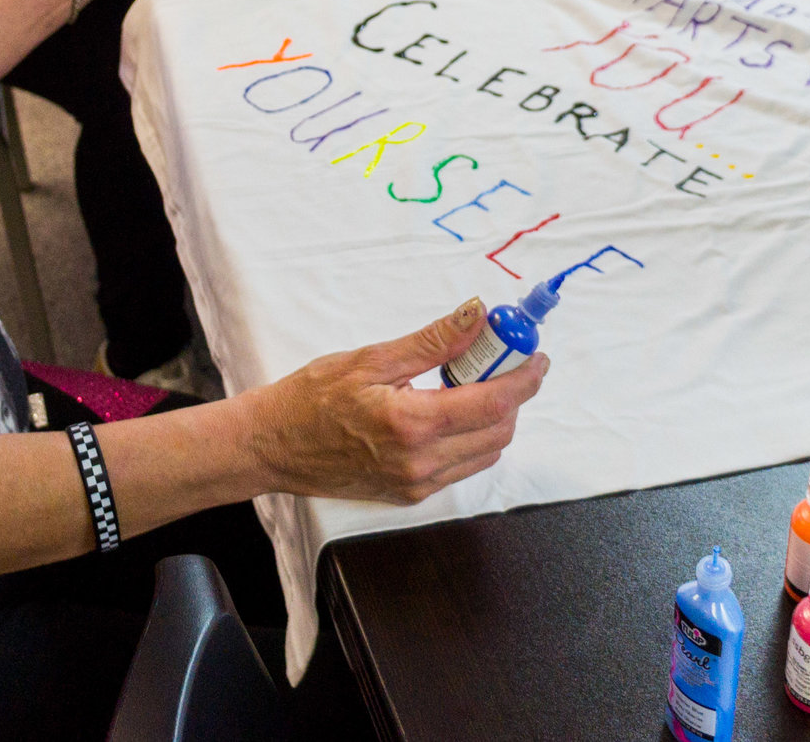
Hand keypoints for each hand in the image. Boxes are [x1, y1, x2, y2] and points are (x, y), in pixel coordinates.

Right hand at [241, 299, 545, 504]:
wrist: (274, 446)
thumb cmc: (311, 400)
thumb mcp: (371, 359)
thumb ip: (432, 341)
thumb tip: (476, 316)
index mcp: (411, 425)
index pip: (493, 403)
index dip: (524, 378)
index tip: (536, 356)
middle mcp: (420, 463)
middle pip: (499, 430)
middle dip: (512, 393)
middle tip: (501, 359)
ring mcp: (417, 484)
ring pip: (486, 451)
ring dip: (495, 416)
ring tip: (472, 381)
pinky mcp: (411, 494)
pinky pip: (462, 465)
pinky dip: (472, 436)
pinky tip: (451, 408)